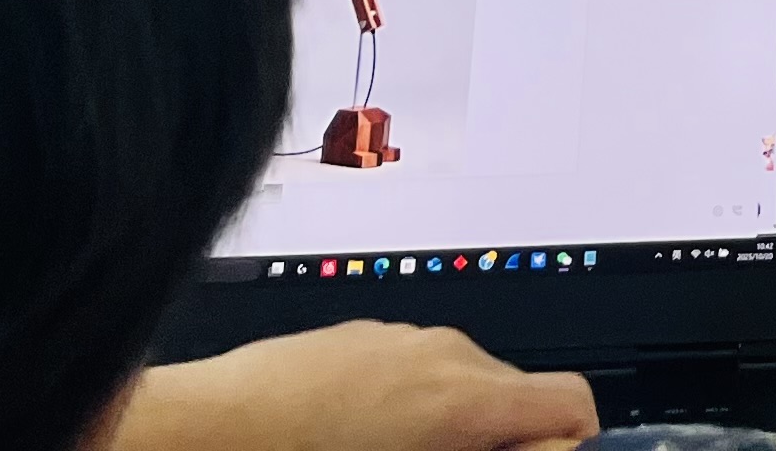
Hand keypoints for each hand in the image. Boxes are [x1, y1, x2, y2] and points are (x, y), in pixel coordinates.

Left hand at [112, 324, 599, 450]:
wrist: (202, 434)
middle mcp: (441, 354)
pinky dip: (407, 405)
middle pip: (519, 391)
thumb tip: (547, 450)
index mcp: (466, 398)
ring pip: (462, 379)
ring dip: (453, 423)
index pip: (572, 403)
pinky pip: (412, 368)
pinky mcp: (357, 336)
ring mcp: (396, 339)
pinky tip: (358, 441)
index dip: (566, 445)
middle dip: (502, 439)